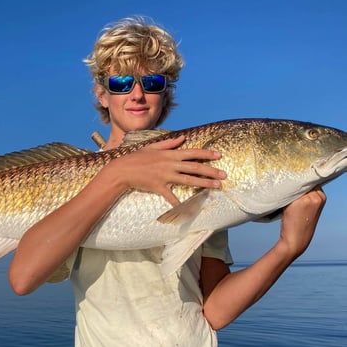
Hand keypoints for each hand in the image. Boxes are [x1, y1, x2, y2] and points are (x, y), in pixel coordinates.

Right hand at [105, 135, 226, 205]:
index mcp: (170, 154)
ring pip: (188, 180)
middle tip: (224, 175)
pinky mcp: (158, 187)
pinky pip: (171, 196)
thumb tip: (182, 138)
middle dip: (211, 171)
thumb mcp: (153, 147)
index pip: (192, 152)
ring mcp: (165, 176)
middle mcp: (170, 164)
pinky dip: (179, 203)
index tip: (219, 155)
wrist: (123, 170)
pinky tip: (188, 208)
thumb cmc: (137, 158)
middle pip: (195, 167)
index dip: (206, 153)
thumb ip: (169, 143)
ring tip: (216, 186)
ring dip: (204, 183)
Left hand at [278, 187, 326, 258]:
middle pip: (303, 182)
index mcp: (321, 197)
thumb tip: (292, 183)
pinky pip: (290, 191)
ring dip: (288, 188)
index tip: (290, 185)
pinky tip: (279, 196)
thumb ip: (304, 196)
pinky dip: (283, 193)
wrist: (295, 239)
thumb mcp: (306, 208)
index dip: (299, 183)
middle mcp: (318, 196)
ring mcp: (310, 198)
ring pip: (295, 185)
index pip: (309, 182)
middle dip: (293, 184)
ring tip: (280, 194)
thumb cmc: (298, 224)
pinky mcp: (300, 202)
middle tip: (284, 188)